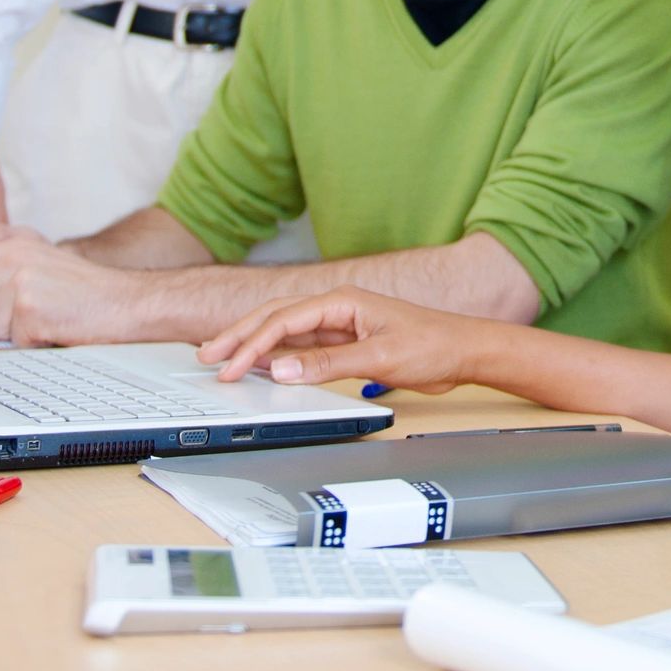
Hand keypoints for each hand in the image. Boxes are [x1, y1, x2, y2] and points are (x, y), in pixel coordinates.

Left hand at [0, 225, 145, 346]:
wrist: (125, 304)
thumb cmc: (83, 290)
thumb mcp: (40, 259)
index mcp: (15, 239)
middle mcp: (14, 252)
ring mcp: (21, 277)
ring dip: (1, 330)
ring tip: (35, 318)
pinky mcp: (29, 306)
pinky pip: (3, 336)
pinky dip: (24, 340)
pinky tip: (47, 327)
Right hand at [200, 288, 502, 392]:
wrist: (463, 351)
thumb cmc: (433, 344)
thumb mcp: (380, 357)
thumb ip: (329, 365)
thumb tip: (280, 369)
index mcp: (343, 300)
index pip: (284, 320)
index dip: (252, 344)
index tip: (229, 366)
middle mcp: (337, 308)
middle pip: (276, 318)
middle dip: (239, 336)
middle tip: (207, 356)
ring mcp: (340, 325)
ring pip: (285, 333)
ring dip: (254, 346)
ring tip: (221, 359)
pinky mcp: (346, 343)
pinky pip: (302, 348)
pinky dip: (277, 357)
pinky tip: (260, 367)